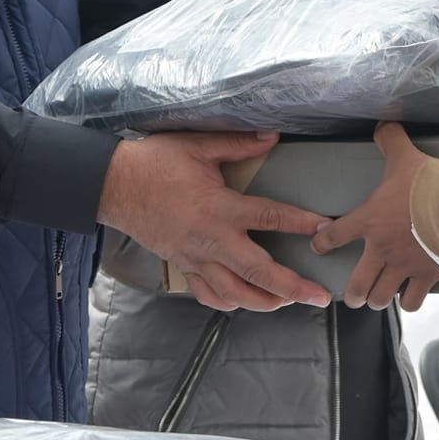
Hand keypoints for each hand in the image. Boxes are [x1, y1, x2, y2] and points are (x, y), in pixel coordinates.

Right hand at [99, 131, 331, 312]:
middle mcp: (210, 240)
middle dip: (292, 287)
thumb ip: (237, 143)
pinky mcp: (182, 266)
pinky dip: (229, 302)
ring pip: (234, 293)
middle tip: (319, 296)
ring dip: (265, 301)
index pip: (269, 217)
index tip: (324, 228)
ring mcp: (195, 258)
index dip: (300, 223)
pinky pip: (208, 294)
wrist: (113, 186)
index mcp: (219, 208)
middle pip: (258, 272)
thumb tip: (272, 137)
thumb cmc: (154, 163)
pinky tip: (244, 301)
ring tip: (289, 302)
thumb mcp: (197, 146)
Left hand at [309, 121, 438, 312]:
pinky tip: (408, 299)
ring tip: (376, 300)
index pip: (335, 235)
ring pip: (380, 297)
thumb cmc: (426, 184)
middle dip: (352, 293)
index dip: (323, 243)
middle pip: (357, 284)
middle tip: (352, 295)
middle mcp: (381, 249)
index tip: (318, 246)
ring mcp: (403, 267)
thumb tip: (383, 123)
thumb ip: (390, 140)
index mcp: (368, 221)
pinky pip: (412, 300)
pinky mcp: (427, 277)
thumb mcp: (404, 156)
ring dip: (376, 300)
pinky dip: (409, 302)